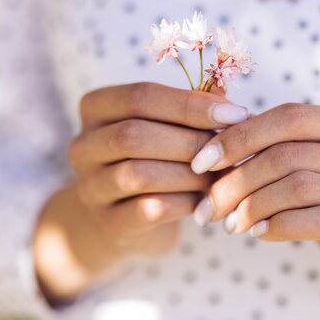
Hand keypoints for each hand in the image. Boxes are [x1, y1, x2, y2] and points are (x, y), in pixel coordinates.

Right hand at [35, 82, 248, 302]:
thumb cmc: (159, 156)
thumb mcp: (170, 125)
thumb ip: (194, 108)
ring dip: (189, 174)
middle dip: (190, 141)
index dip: (190, 104)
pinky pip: (148, 209)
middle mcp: (83, 145)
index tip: (236, 113)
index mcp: (97, 108)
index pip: (140, 96)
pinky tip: (205, 199)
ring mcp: (90, 187)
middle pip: (133, 135)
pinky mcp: (109, 223)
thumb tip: (229, 100)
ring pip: (138, 174)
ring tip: (220, 174)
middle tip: (229, 149)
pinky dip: (184, 203)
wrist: (131, 216)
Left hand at [189, 103, 319, 308]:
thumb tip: (217, 135)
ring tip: (229, 223)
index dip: (240, 135)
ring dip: (252, 205)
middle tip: (208, 206)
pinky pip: (318, 220)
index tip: (201, 161)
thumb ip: (282, 149)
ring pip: (298, 185)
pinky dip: (278, 225)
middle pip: (287, 152)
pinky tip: (258, 234)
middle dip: (236, 178)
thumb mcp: (318, 172)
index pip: (289, 116)